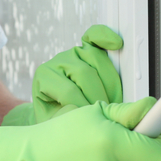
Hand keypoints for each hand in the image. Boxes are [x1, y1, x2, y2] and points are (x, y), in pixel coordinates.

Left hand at [2, 25, 123, 125]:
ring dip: (111, 83)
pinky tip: (116, 43)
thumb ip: (63, 118)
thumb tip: (79, 110)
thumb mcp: (53, 124)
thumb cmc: (55, 117)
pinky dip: (105, 37)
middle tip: (106, 113)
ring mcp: (73, 53)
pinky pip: (95, 37)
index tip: (93, 120)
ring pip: (97, 59)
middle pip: (85, 74)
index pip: (70, 90)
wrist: (56, 110)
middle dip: (100, 96)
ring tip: (113, 100)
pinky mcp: (86, 48)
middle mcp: (58, 61)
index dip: (85, 106)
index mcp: (45, 77)